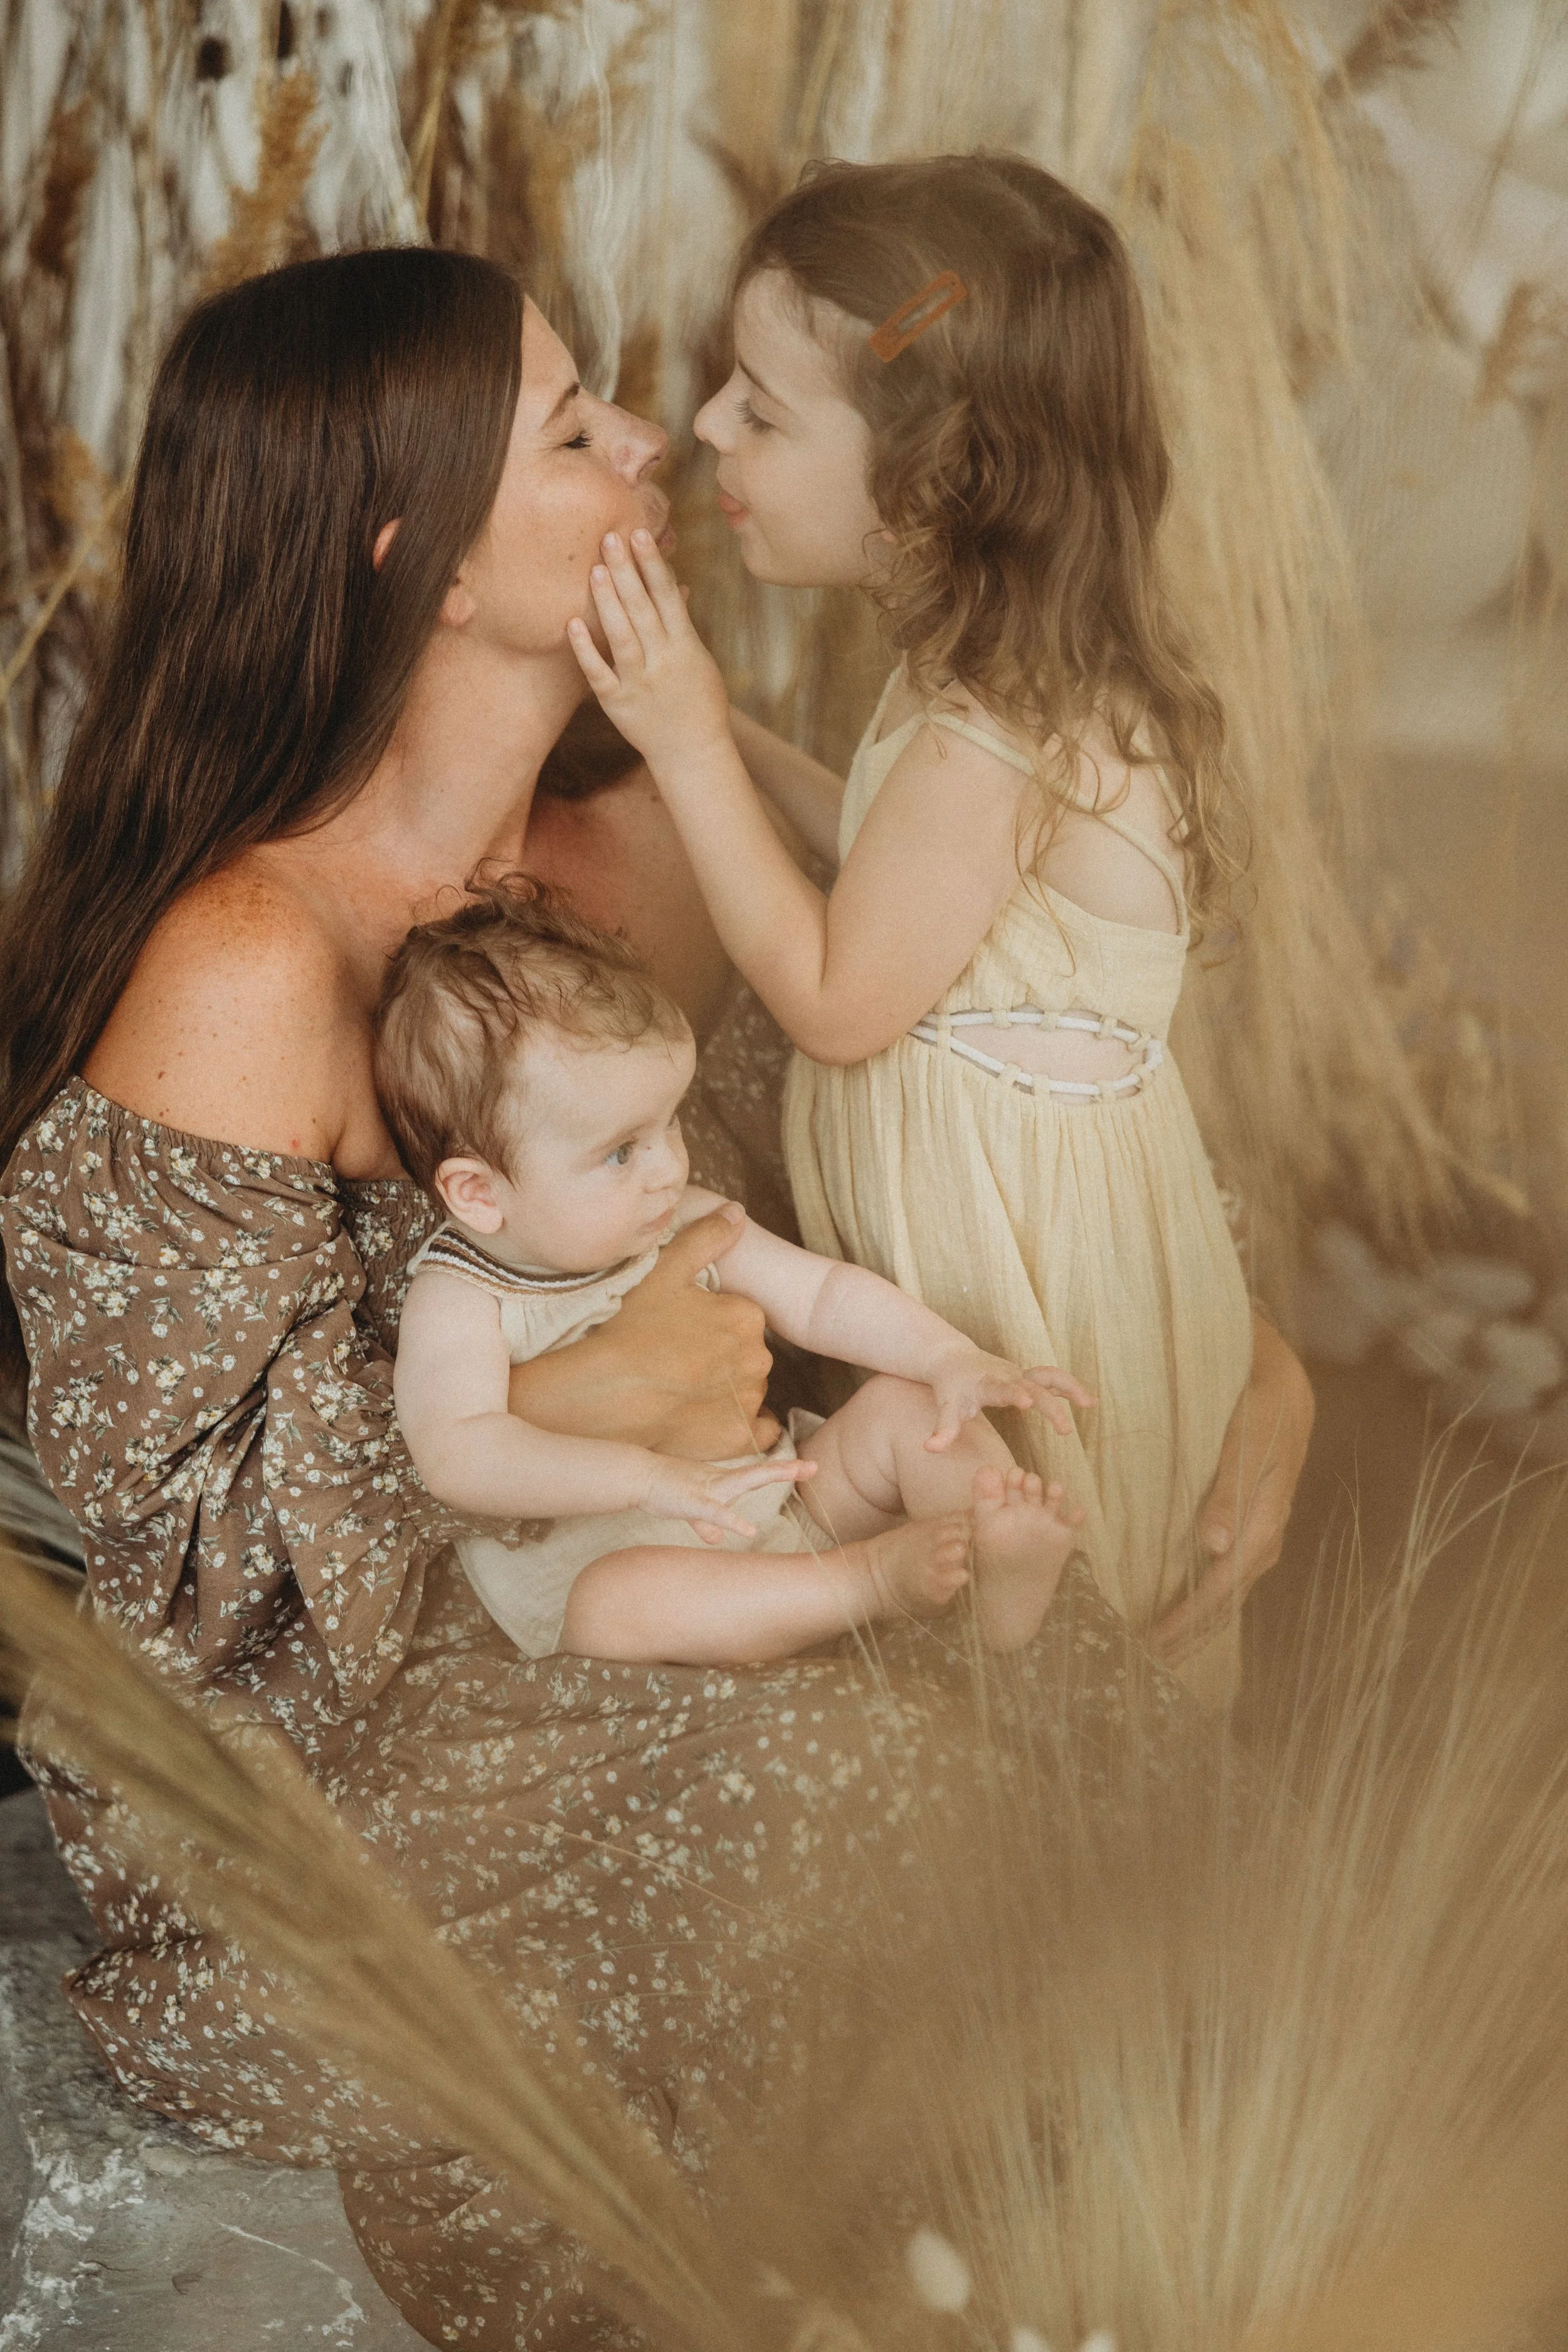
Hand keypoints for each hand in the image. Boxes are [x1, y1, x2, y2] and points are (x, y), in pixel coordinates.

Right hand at [508, 1205, 778, 1457]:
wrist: (606, 1393)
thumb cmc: (630, 1328)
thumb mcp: (665, 1270)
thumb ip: (706, 1237)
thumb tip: (737, 1211)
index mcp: (746, 1315)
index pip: (740, 1317)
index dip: (709, 1323)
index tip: (680, 1330)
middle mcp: (758, 1357)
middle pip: (745, 1353)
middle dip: (720, 1356)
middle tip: (677, 1360)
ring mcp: (749, 1400)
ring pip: (747, 1390)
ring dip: (726, 1390)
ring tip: (682, 1390)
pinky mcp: (738, 1437)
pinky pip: (758, 1430)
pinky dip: (740, 1424)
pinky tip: (709, 1418)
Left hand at [567, 529, 732, 776]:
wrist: (694, 754)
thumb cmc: (700, 703)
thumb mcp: (700, 662)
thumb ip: (683, 626)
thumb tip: (677, 586)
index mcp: (685, 647)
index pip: (667, 597)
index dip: (653, 564)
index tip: (640, 534)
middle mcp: (662, 661)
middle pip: (642, 609)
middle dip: (627, 572)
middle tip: (609, 536)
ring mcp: (639, 683)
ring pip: (622, 636)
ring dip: (608, 602)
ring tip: (596, 569)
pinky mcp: (618, 704)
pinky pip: (599, 674)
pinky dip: (586, 651)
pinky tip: (572, 624)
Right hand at [637, 1449, 815, 1545]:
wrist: (639, 1477)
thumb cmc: (666, 1490)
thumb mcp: (692, 1511)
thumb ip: (707, 1525)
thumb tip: (718, 1540)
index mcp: (722, 1482)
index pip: (757, 1475)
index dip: (782, 1471)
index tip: (809, 1467)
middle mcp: (721, 1481)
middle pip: (759, 1473)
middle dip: (787, 1469)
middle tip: (814, 1466)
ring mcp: (708, 1489)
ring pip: (744, 1481)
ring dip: (771, 1476)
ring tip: (796, 1472)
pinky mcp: (692, 1502)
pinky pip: (715, 1512)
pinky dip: (732, 1521)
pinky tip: (749, 1530)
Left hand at [923, 1344, 1096, 1451]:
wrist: (953, 1359)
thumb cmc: (951, 1387)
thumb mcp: (946, 1407)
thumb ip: (943, 1430)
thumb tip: (929, 1449)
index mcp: (989, 1383)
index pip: (1003, 1387)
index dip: (1015, 1393)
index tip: (1027, 1401)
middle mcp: (1008, 1375)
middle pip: (1034, 1386)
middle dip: (1050, 1405)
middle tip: (1064, 1429)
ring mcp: (1021, 1373)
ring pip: (1050, 1376)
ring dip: (1071, 1388)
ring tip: (1091, 1404)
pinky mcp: (1027, 1375)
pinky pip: (1053, 1379)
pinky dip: (1070, 1388)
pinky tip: (1089, 1402)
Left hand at [1149, 1312, 1313, 1666]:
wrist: (1284, 1388)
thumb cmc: (1259, 1411)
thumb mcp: (1245, 1445)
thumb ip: (1229, 1495)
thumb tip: (1215, 1545)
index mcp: (1262, 1527)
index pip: (1219, 1588)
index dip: (1186, 1620)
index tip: (1155, 1643)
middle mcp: (1263, 1540)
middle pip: (1224, 1603)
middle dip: (1189, 1635)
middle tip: (1149, 1661)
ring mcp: (1259, 1536)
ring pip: (1226, 1594)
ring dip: (1198, 1623)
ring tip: (1164, 1647)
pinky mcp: (1250, 1527)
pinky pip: (1227, 1576)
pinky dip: (1206, 1599)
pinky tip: (1187, 1609)